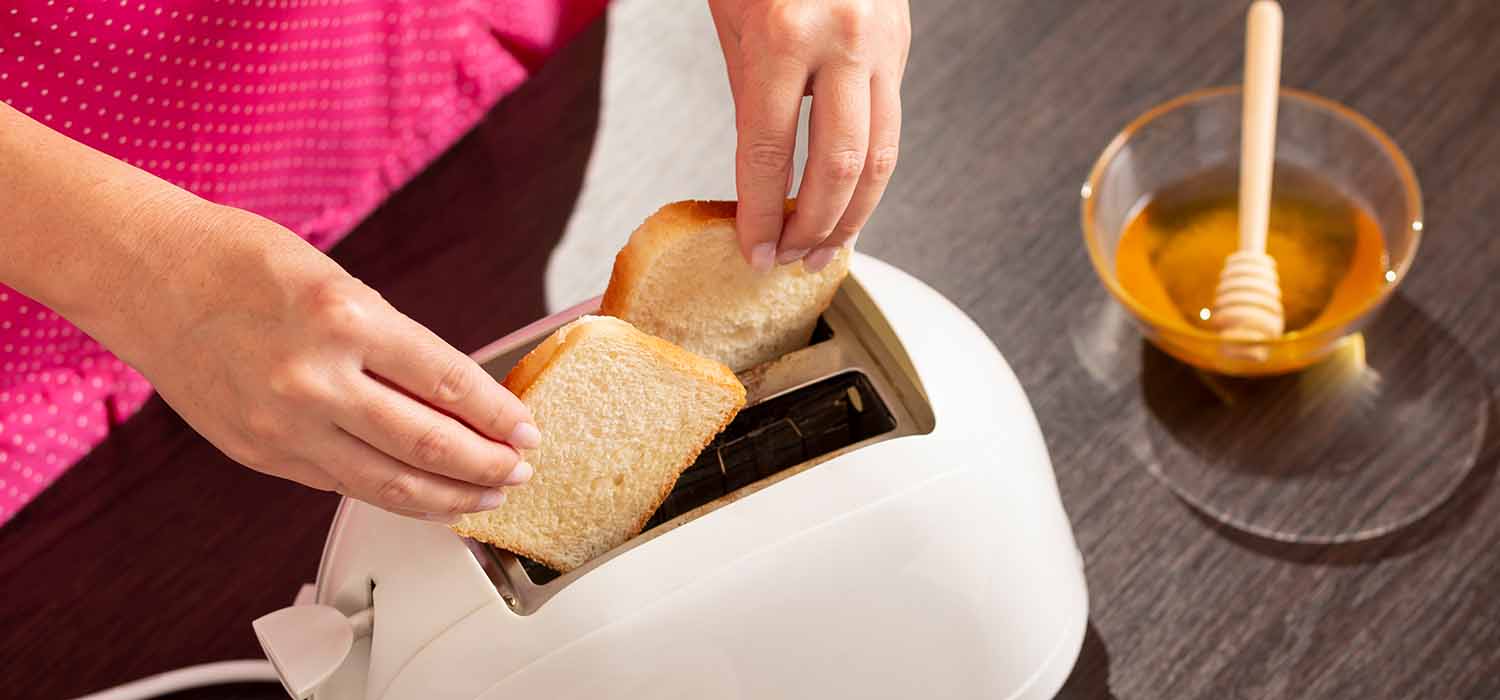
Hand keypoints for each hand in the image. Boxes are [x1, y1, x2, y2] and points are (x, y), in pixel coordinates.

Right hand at [104, 203, 537, 522]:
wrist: (148, 276)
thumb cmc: (243, 263)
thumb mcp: (340, 283)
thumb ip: (395, 344)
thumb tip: (458, 398)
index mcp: (346, 318)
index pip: (449, 382)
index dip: (499, 415)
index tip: (528, 429)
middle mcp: (315, 378)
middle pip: (427, 443)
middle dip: (487, 465)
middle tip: (519, 470)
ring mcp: (283, 424)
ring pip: (387, 483)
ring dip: (448, 497)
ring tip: (485, 496)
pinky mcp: (259, 454)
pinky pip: (341, 485)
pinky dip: (390, 495)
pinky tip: (421, 497)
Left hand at [709, 0, 909, 272]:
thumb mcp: (735, 20)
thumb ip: (750, 96)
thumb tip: (760, 179)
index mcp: (785, 35)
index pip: (771, 153)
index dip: (762, 214)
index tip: (753, 251)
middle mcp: (843, 41)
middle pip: (840, 167)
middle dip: (814, 228)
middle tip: (791, 261)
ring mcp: (882, 44)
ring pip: (882, 157)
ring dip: (854, 215)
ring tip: (826, 250)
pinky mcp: (902, 46)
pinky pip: (890, 126)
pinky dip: (870, 174)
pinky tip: (850, 202)